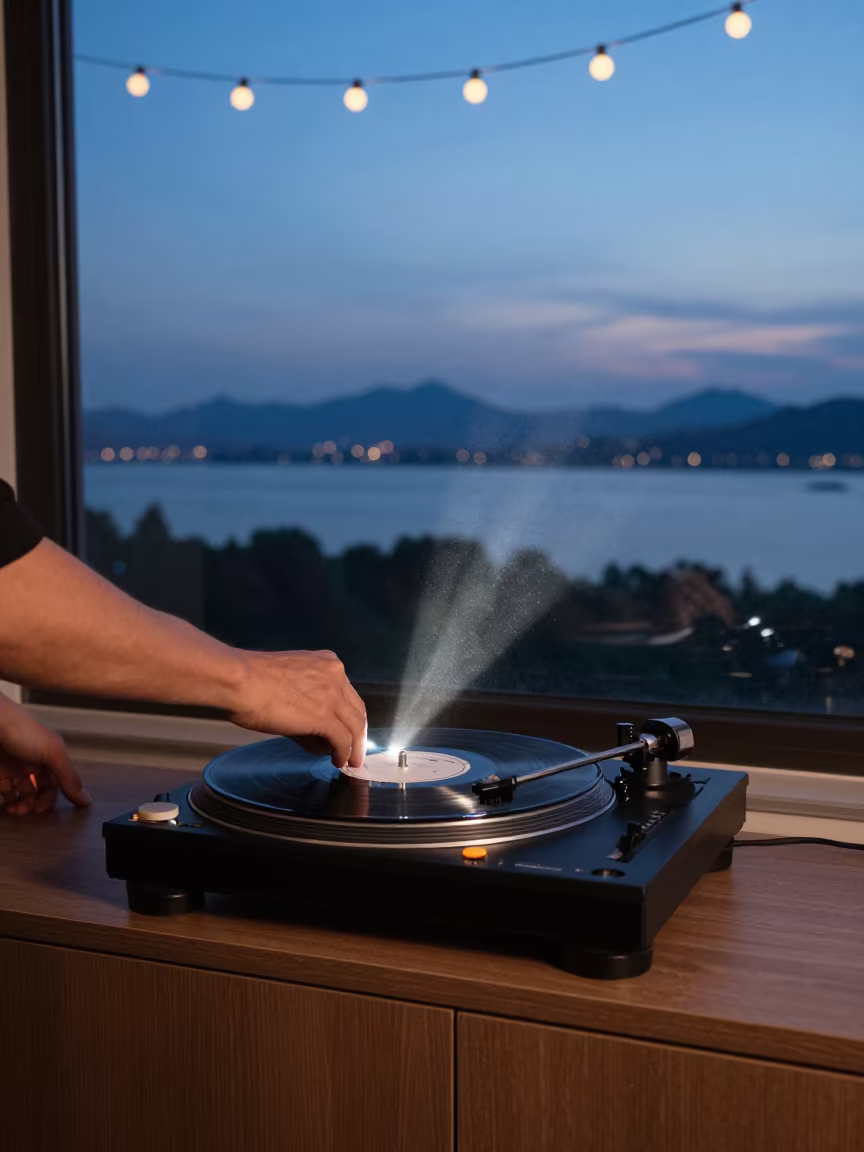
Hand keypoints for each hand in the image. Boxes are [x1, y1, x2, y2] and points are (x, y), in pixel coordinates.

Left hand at [0, 693, 90, 814]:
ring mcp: (14, 768)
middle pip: (40, 791)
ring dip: (21, 806)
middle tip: (32, 811)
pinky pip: (5, 793)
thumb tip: (85, 798)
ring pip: (22, 795)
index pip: (58, 783)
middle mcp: (33, 763)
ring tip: (15, 809)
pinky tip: (7, 805)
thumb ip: (69, 776)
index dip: (56, 797)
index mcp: (50, 756)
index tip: (52, 813)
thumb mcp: (53, 753)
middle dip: (37, 804)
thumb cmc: (19, 729)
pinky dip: (7, 802)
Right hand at [229, 650, 366, 768]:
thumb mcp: (286, 681)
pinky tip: (338, 762)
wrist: (236, 680)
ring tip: (350, 762)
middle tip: (355, 750)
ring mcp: (331, 695)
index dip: (348, 715)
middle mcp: (334, 674)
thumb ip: (305, 701)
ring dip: (354, 748)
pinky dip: (343, 754)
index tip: (347, 729)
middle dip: (357, 733)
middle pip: (356, 710)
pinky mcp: (324, 716)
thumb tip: (315, 732)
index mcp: (325, 662)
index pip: (347, 693)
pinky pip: (342, 740)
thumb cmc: (249, 679)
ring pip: (355, 726)